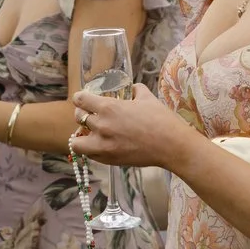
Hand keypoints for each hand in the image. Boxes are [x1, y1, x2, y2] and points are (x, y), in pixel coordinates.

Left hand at [67, 81, 192, 169]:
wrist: (172, 145)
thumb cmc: (161, 120)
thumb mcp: (147, 98)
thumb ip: (136, 90)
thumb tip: (133, 88)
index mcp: (109, 107)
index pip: (81, 100)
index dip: (80, 97)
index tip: (82, 98)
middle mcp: (102, 126)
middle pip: (78, 118)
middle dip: (81, 113)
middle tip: (88, 114)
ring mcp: (104, 145)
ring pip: (77, 142)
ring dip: (80, 136)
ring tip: (89, 134)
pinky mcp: (109, 160)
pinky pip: (90, 155)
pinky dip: (91, 150)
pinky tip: (100, 145)